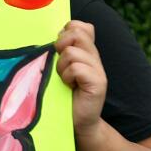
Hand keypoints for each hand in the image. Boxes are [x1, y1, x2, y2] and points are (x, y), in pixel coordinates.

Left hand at [55, 21, 106, 137]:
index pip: (80, 26)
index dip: (66, 32)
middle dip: (61, 46)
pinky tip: (69, 86)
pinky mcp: (98, 83)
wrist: (77, 124)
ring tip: (65, 80)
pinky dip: (68, 76)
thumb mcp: (59, 70)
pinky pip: (77, 68)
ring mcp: (99, 70)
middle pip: (77, 33)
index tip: (59, 50)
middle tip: (59, 64)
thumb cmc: (63, 97)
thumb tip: (51, 36)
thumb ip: (59, 53)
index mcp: (87, 52)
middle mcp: (95, 58)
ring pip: (72, 52)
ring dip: (62, 66)